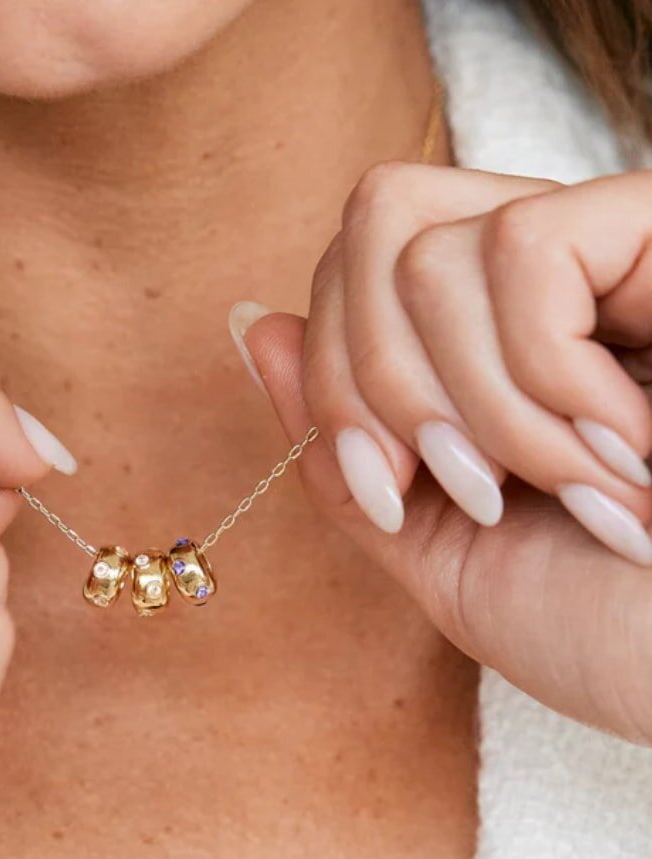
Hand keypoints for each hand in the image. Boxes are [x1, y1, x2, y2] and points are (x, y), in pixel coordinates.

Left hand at [238, 163, 651, 741]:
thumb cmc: (603, 629)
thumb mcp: (435, 546)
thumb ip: (336, 446)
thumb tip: (252, 323)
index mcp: (476, 344)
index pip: (346, 269)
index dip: (332, 381)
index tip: (391, 492)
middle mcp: (535, 281)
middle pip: (373, 221)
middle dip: (381, 387)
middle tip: (472, 491)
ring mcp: (602, 253)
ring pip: (428, 254)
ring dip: (476, 408)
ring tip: (571, 486)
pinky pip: (525, 249)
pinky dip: (541, 378)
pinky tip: (623, 441)